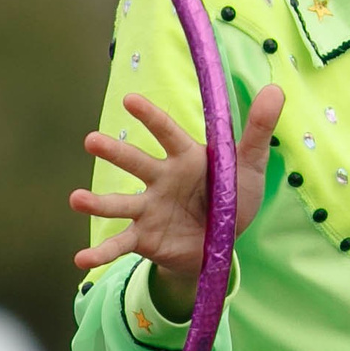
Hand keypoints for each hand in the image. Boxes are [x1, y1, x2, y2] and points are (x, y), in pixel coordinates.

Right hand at [70, 85, 286, 314]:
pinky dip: (100, 253)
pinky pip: (120, 244)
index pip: (166, 133)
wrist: (221, 246)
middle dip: (114, 153)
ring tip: (75, 200)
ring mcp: (149, 208)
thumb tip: (274, 89)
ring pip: (120, 203)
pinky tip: (80, 261)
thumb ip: (257, 130)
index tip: (130, 99)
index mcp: (185, 158)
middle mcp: (161, 180)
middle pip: (136, 163)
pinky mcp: (144, 238)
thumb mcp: (249, 166)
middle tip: (91, 141)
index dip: (151, 117)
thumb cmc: (233, 198)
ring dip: (98, 202)